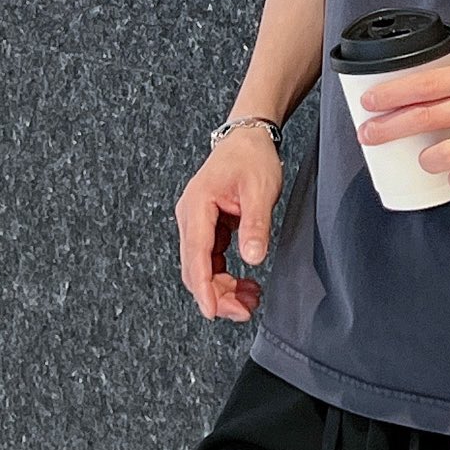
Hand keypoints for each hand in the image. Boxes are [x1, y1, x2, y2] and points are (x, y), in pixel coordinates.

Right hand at [175, 128, 283, 322]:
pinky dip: (225, 276)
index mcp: (197, 205)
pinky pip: (210, 260)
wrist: (247, 137)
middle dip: (217, 294)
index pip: (196, 254)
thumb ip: (256, 224)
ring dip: (222, 288)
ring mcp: (196, 223)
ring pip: (202, 268)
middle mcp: (190, 216)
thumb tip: (253, 259)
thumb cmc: (251, 157)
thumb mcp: (260, 189)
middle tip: (245, 312)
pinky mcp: (206, 227)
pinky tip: (245, 285)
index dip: (204, 287)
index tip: (213, 311)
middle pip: (194, 267)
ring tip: (251, 300)